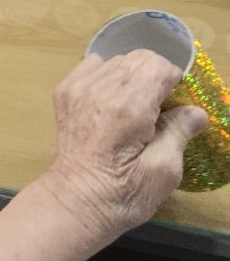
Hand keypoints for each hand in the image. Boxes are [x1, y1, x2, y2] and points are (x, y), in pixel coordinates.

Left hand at [40, 51, 207, 243]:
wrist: (76, 202)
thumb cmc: (125, 193)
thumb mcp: (164, 170)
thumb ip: (180, 132)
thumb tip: (196, 110)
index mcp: (128, 106)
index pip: (157, 65)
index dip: (172, 82)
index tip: (175, 105)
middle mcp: (100, 88)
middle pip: (137, 58)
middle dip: (154, 78)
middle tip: (156, 111)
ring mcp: (78, 86)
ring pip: (116, 60)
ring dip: (130, 78)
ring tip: (132, 110)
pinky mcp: (64, 91)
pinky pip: (92, 66)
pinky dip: (106, 77)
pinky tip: (109, 103)